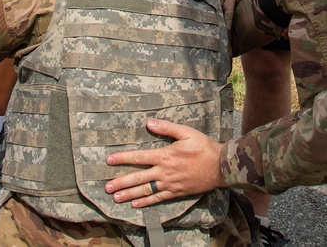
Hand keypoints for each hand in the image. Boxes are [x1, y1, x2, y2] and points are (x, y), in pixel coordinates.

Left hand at [105, 119, 225, 206]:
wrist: (220, 166)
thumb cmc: (203, 147)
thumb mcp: (187, 133)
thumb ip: (167, 128)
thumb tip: (149, 123)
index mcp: (165, 156)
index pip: (139, 158)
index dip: (123, 158)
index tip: (109, 160)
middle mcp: (164, 172)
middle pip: (138, 178)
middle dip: (121, 182)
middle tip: (107, 187)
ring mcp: (170, 184)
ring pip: (145, 191)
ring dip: (129, 194)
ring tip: (116, 198)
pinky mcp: (176, 192)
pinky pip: (158, 198)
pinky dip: (146, 202)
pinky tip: (135, 204)